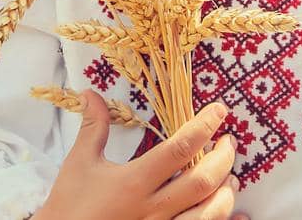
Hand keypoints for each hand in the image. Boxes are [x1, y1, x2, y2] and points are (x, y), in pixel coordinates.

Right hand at [31, 89, 250, 219]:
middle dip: (224, 159)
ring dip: (225, 194)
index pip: (179, 149)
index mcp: (133, 181)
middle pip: (202, 181)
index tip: (220, 111)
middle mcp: (151, 208)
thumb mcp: (80, 162)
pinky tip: (232, 214)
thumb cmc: (69, 202)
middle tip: (229, 143)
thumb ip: (94, 126)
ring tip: (230, 178)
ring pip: (208, 214)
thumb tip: (93, 92)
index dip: (204, 126)